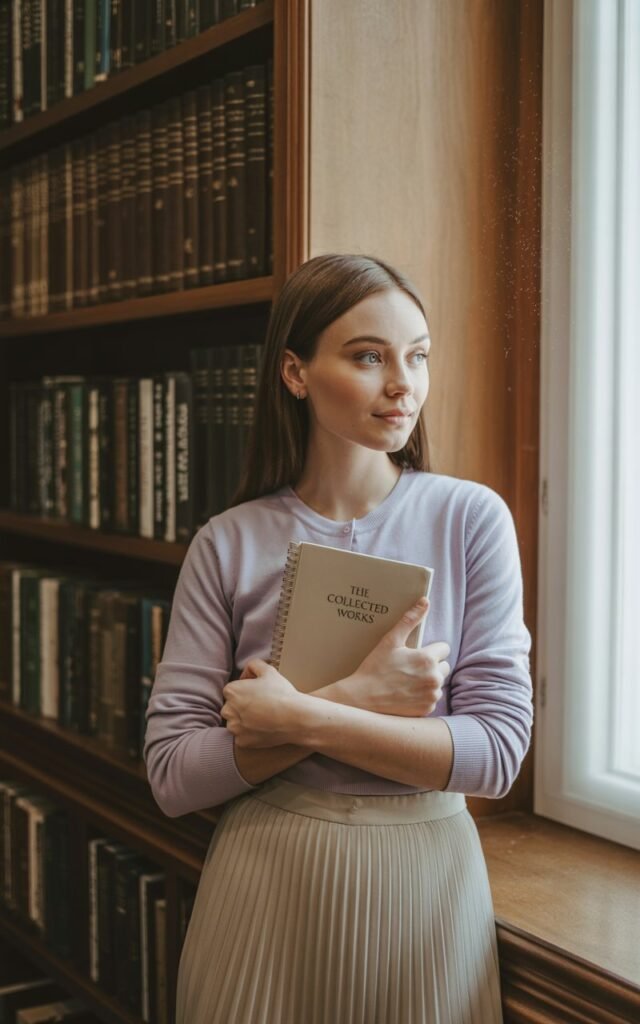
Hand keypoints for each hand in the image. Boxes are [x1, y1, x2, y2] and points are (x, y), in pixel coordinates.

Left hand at [221, 659, 307, 747]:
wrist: (294, 718)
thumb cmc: (281, 693)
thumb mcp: (268, 671)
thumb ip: (254, 665)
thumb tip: (248, 671)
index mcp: (231, 691)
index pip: (232, 690)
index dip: (245, 690)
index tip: (258, 693)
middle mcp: (228, 710)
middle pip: (231, 707)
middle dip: (242, 706)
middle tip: (260, 706)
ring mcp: (234, 728)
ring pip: (235, 723)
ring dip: (244, 721)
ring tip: (262, 718)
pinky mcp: (241, 742)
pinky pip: (242, 737)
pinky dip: (250, 735)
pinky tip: (263, 729)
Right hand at [342, 598, 450, 716]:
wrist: (362, 699)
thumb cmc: (375, 668)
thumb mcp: (390, 641)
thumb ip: (410, 620)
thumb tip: (425, 601)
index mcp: (427, 659)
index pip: (444, 649)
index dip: (429, 650)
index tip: (415, 654)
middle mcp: (434, 679)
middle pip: (443, 667)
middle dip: (431, 666)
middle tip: (409, 668)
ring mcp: (431, 696)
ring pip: (437, 683)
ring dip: (427, 681)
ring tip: (405, 682)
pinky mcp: (426, 710)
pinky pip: (431, 699)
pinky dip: (422, 697)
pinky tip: (405, 694)